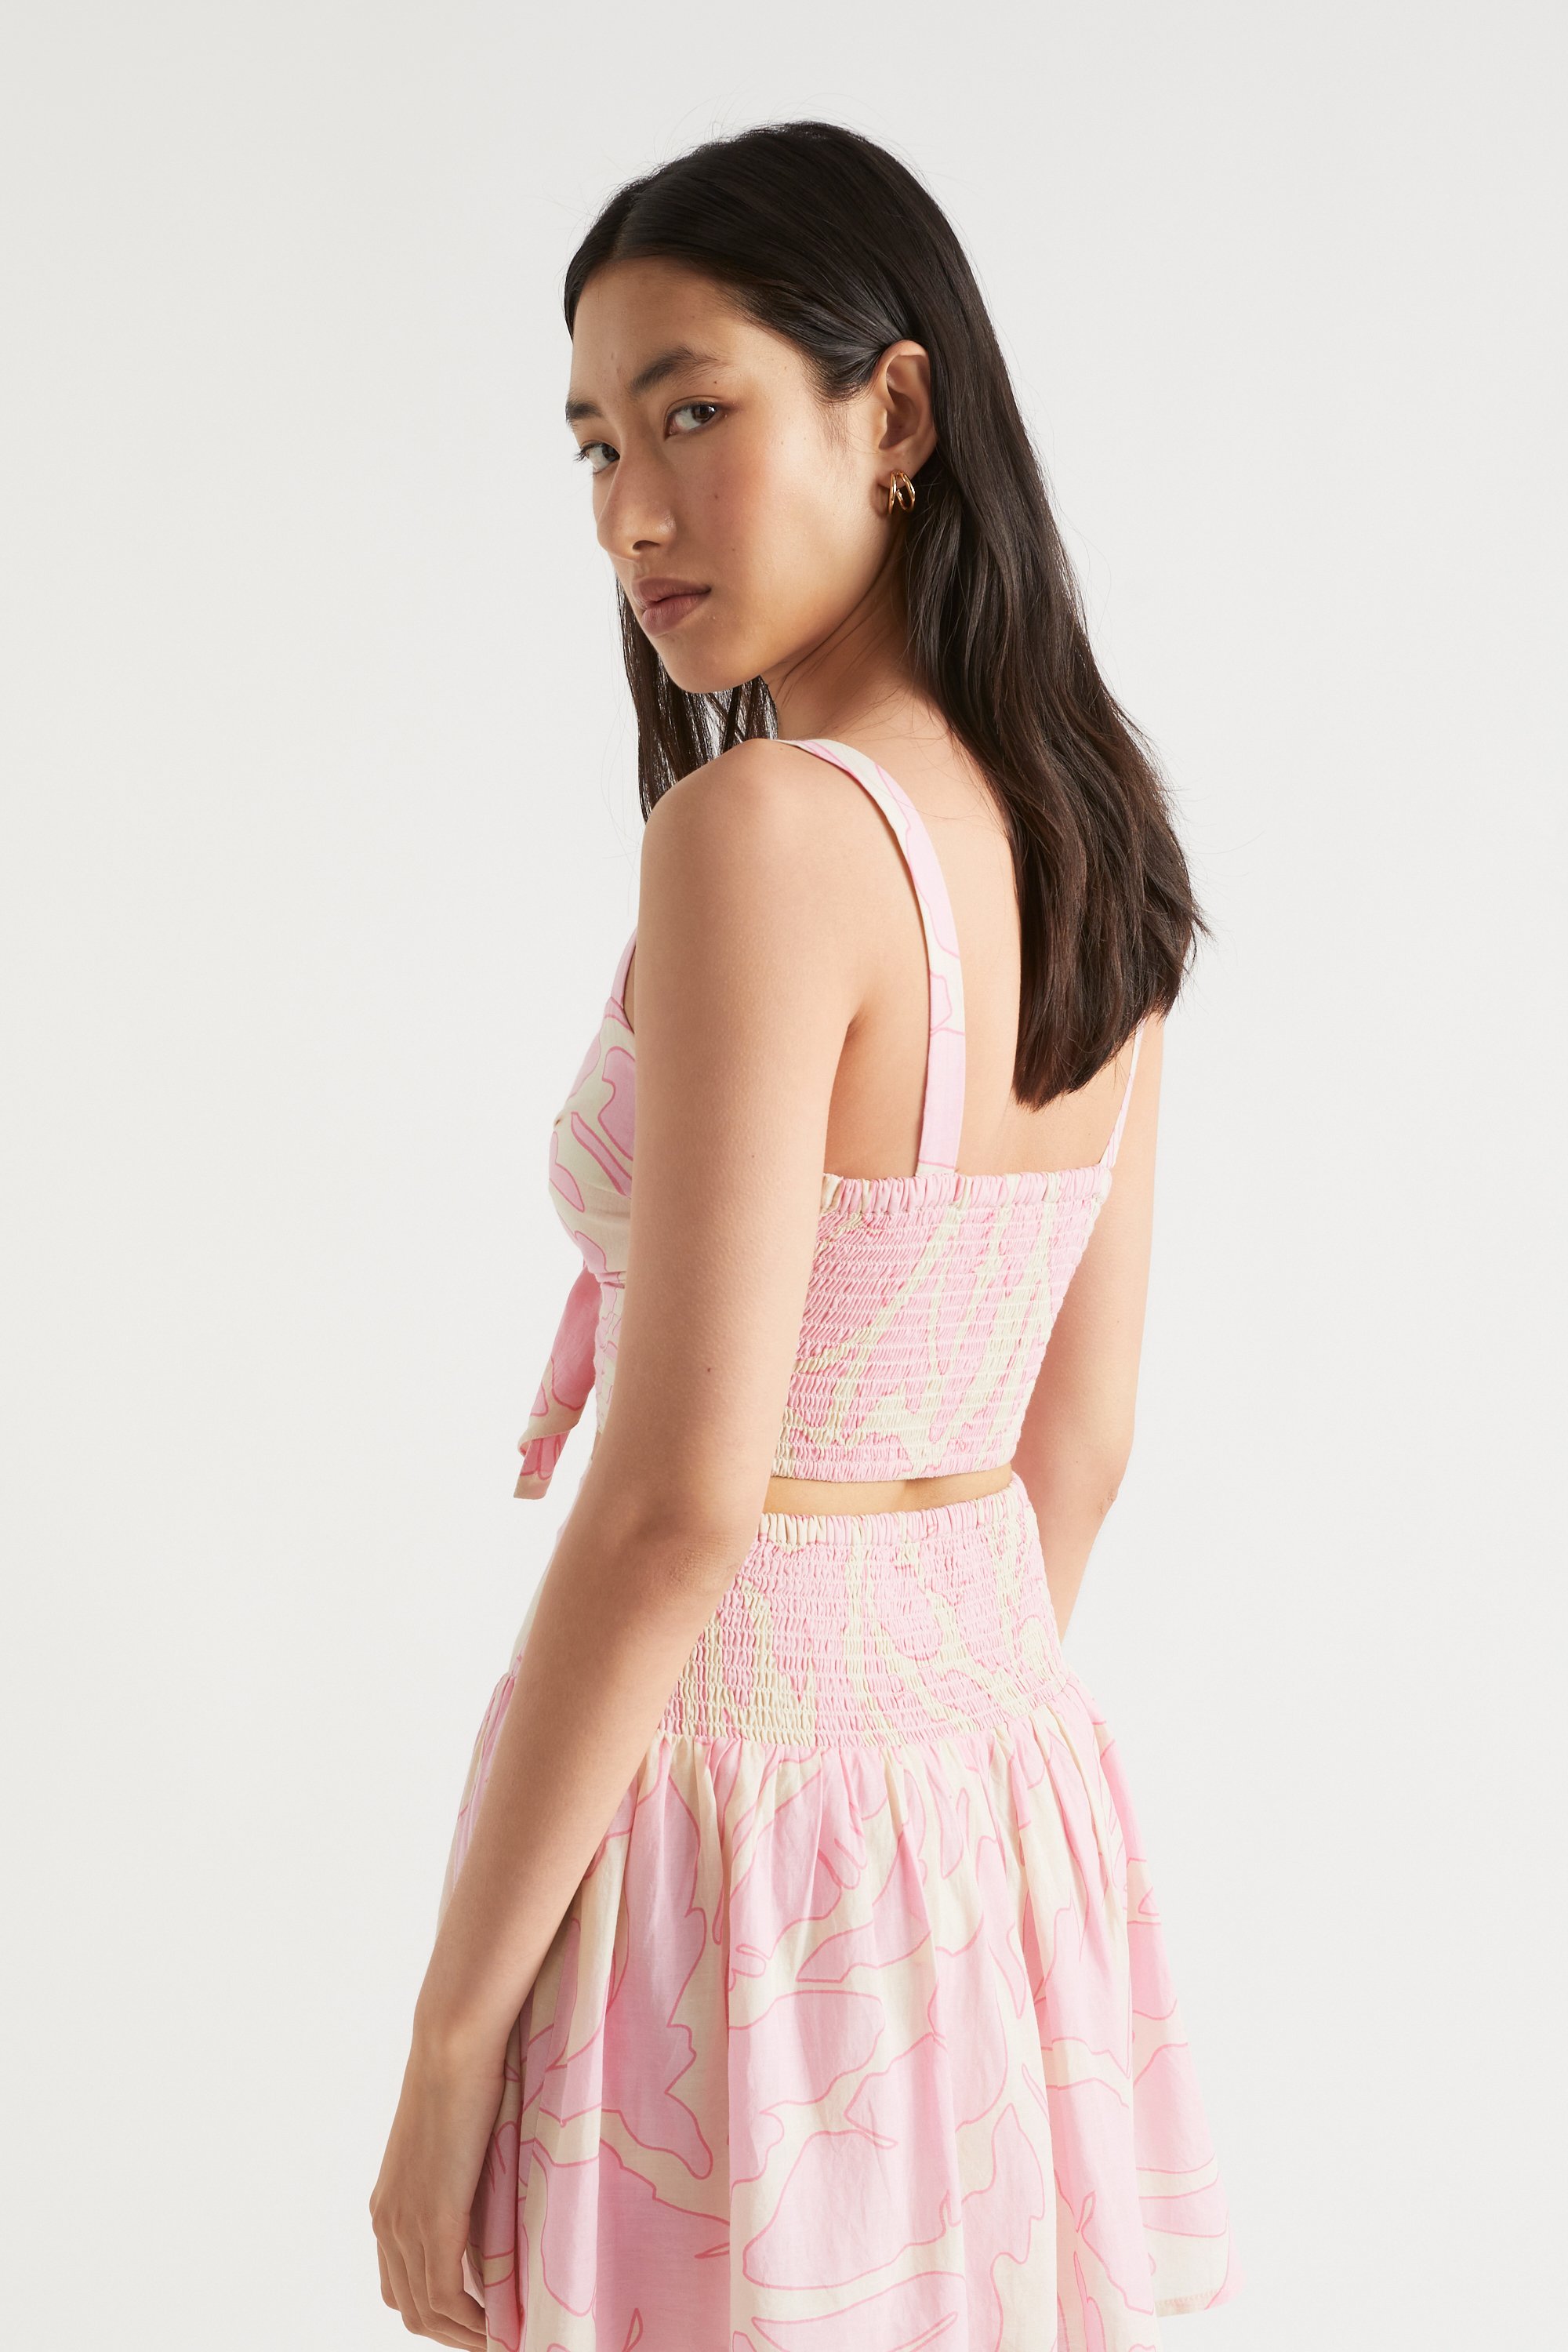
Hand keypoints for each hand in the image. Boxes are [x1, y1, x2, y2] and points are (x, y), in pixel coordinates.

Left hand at [369, 2019, 507, 2346]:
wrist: (454, 2048)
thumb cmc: (466, 2081)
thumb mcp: (455, 2148)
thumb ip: (460, 2187)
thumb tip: (490, 2213)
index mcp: (388, 2205)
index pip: (402, 2287)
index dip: (439, 2314)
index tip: (481, 2319)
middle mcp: (387, 2221)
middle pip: (410, 2309)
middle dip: (454, 2332)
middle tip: (499, 2336)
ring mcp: (405, 2223)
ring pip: (426, 2312)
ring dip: (466, 2333)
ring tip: (507, 2337)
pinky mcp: (433, 2220)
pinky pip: (445, 2297)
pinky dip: (473, 2321)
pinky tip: (502, 2324)